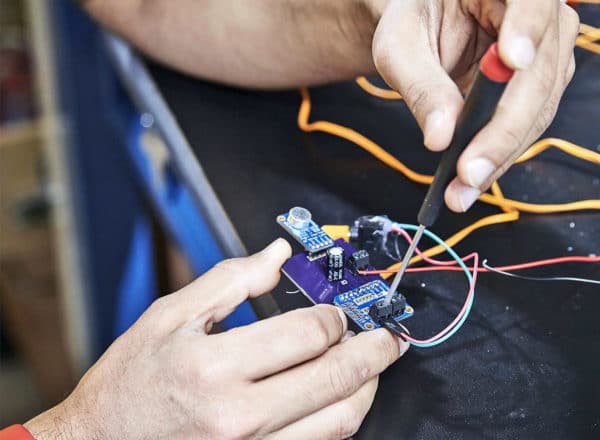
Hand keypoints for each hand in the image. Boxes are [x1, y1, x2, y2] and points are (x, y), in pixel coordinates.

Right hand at [25, 238, 407, 439]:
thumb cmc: (130, 384)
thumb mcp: (168, 317)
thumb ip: (231, 280)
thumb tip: (278, 253)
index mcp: (216, 367)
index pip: (309, 335)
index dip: (336, 316)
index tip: (341, 309)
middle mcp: (241, 416)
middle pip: (337, 378)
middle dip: (374, 351)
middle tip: (388, 337)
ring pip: (340, 420)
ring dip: (367, 388)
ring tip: (372, 367)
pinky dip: (341, 419)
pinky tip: (341, 399)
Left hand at [372, 0, 579, 211]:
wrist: (424, 23)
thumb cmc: (413, 19)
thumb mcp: (400, 44)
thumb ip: (421, 84)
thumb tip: (441, 136)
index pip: (532, 0)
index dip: (526, 29)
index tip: (510, 61)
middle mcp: (543, 14)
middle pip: (540, 74)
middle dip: (503, 131)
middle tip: (469, 170)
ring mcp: (549, 52)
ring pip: (537, 111)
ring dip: (500, 155)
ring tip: (461, 190)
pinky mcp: (543, 86)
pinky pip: (527, 126)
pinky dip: (498, 156)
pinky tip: (470, 182)